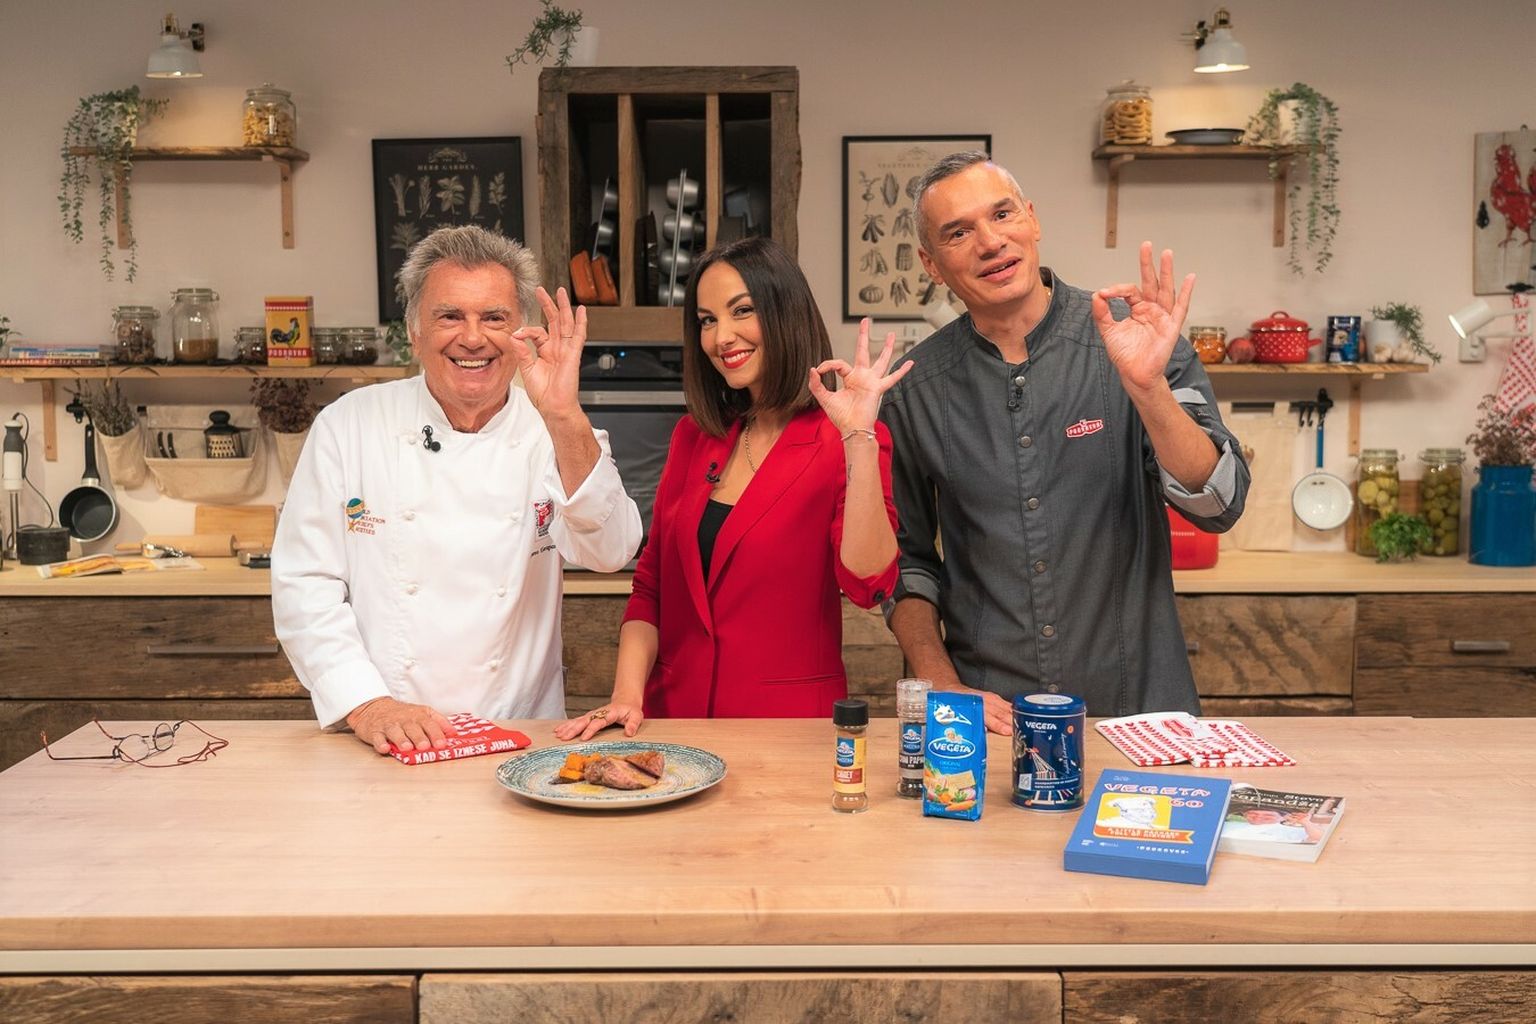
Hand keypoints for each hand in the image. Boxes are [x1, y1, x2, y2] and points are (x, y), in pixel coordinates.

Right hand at [345, 696, 456, 755]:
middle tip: (425, 746)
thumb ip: (439, 722)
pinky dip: (380, 743)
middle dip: (419, 737)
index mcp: (418, 715)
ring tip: (407, 748)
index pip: (430, 723)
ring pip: (395, 732)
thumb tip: (454, 733)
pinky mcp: (375, 731)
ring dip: (401, 740)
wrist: (375, 708)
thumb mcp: (423, 713)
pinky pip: (377, 738)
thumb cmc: (403, 714)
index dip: (436, 734)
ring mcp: (389, 725)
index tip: (442, 743)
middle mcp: (404, 720)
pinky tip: (385, 748)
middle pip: (413, 728)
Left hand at [509, 286, 586, 419]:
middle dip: (548, 305)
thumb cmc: (543, 394)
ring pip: (565, 324)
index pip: (537, 332)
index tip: (517, 334)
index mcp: (546, 352)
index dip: (526, 330)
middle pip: (553, 321)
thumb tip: (514, 336)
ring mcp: (566, 351)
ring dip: (563, 307)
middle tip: (541, 290)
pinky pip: (578, 336)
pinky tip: (581, 311)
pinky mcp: (573, 355)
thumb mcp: (527, 370)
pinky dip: (581, 323)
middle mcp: (557, 349)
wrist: (554, 407)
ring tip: (561, 292)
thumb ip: (522, 352)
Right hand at [553, 702, 644, 740]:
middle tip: (564, 738)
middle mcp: (599, 713)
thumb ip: (633, 724)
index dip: (590, 729)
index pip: (598, 722)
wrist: (625, 701)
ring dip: (567, 727)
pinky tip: (558, 730)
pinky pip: (577, 721)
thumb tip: (629, 733)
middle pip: (584, 721)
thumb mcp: (636, 716)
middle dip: (574, 729)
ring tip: (558, 735)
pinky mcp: (589, 717)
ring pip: (578, 720)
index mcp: (610, 713)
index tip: (583, 738)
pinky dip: (567, 725)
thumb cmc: (630, 710)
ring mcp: (593, 714)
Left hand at [808, 318, 913, 434]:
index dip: (828, 365)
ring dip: (886, 348)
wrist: (851, 429)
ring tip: (891, 334)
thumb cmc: (841, 417)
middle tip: (865, 321)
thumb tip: (813, 370)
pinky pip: (892, 378)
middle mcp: (861, 377)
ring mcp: (871, 382)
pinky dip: (902, 372)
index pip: (839, 364)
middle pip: (863, 352)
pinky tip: (910, 363)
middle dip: (863, 336)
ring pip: (881, 361)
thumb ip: (816, 385)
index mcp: (849, 378)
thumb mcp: (824, 398)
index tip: (819, 370)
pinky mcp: (877, 388)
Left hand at [933, 680, 1013, 734]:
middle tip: (1020, 733)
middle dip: (1011, 723)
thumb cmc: (953, 705)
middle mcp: (984, 701)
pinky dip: (1014, 711)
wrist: (951, 689)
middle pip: (1000, 714)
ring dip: (1015, 717)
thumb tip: (978, 736)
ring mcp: (990, 698)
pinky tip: (1020, 717)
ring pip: (1005, 709)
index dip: (998, 725)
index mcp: (974, 706)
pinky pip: (1006, 705)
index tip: (1007, 731)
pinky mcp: (994, 698)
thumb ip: (966, 725)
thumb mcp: (955, 715)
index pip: (988, 717)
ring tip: (1025, 727)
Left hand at [1091, 241, 1195, 393]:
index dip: (1117, 289)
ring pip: (1166, 290)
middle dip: (1149, 264)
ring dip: (1167, 272)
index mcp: (1138, 309)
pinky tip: (1190, 278)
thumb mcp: (1108, 331)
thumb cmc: (1125, 354)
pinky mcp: (1171, 327)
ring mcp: (1163, 317)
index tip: (1104, 294)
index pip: (1130, 290)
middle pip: (1151, 282)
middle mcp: (1152, 309)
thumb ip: (1102, 313)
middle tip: (1146, 245)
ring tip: (1167, 253)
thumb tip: (1097, 294)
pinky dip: (1186, 293)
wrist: (1134, 374)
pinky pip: (1180, 308)